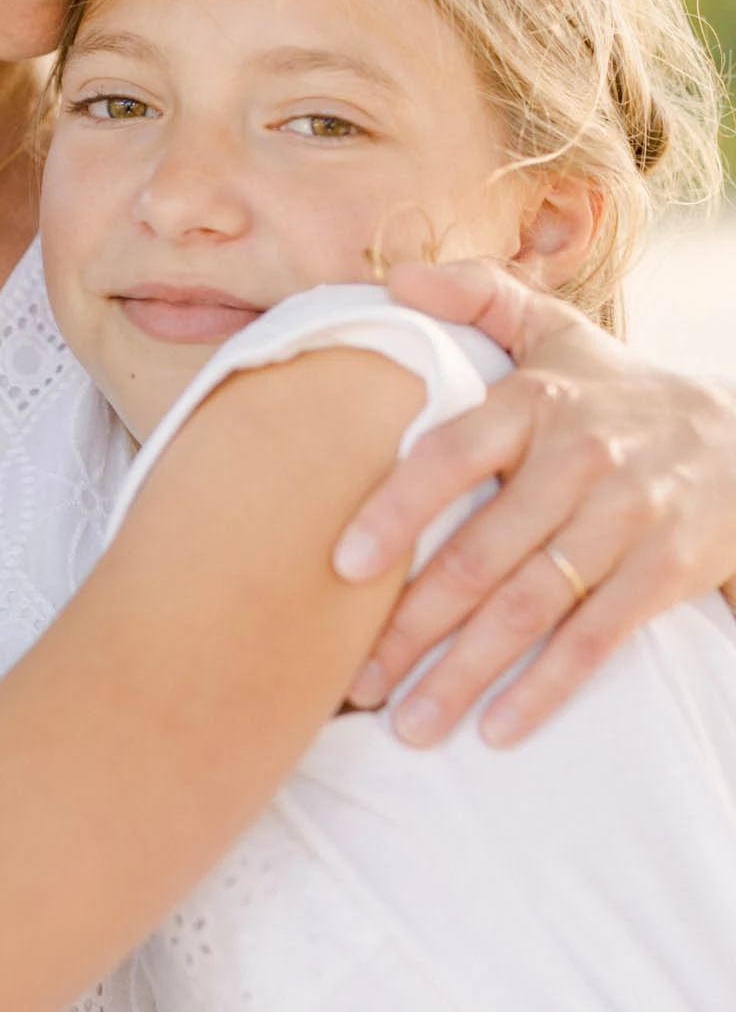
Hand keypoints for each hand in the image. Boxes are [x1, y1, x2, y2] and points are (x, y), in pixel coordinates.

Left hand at [334, 259, 735, 746]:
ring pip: (532, 606)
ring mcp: (629, 517)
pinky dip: (547, 689)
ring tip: (410, 727)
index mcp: (535, 402)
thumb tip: (393, 280)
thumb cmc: (612, 393)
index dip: (397, 510)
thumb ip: (477, 297)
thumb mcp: (555, 332)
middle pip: (483, 553)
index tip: (342, 567)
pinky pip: (598, 637)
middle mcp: (580, 458)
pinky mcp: (669, 567)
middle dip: (413, 627)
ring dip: (467, 674)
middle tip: (355, 683)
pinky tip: (496, 732)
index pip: (454, 454)